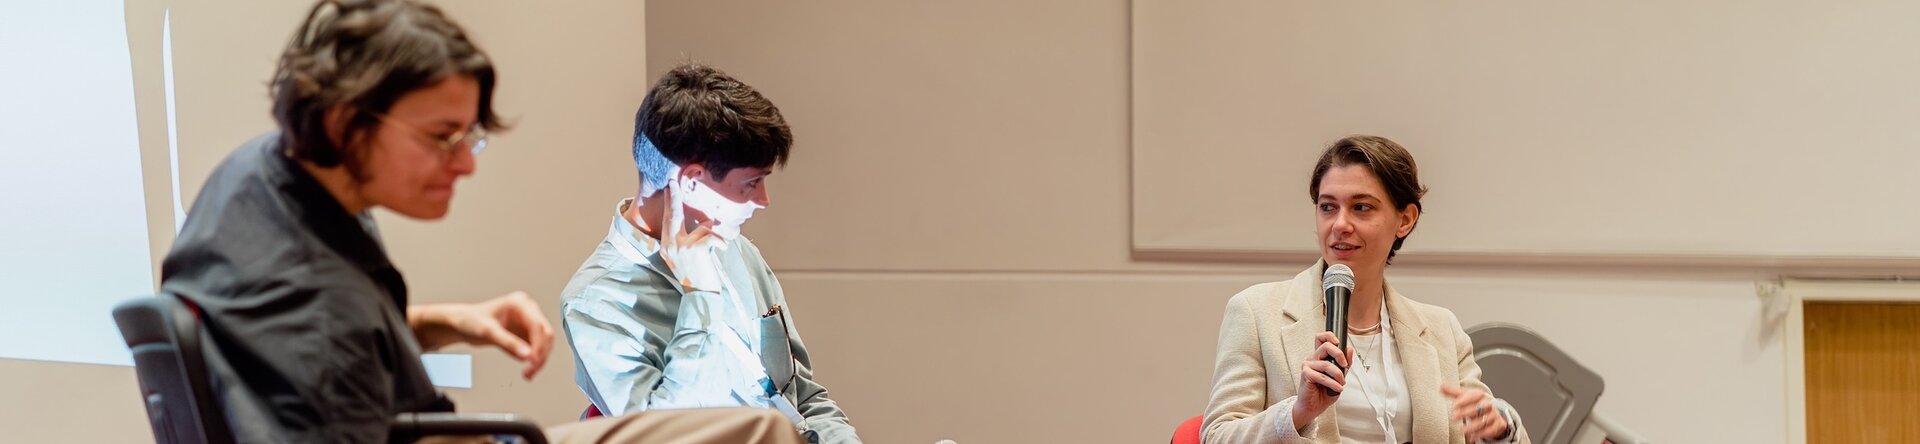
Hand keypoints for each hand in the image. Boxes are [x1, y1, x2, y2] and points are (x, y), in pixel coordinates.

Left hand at [408, 291, 555, 379]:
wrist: (460, 324)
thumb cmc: (470, 320)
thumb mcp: (489, 332)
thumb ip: (509, 343)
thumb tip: (527, 355)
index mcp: (521, 303)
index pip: (538, 325)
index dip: (539, 345)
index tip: (533, 361)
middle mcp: (527, 311)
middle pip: (545, 334)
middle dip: (540, 354)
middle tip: (531, 370)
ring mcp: (526, 322)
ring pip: (543, 343)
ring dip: (538, 359)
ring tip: (528, 373)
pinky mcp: (524, 333)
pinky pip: (535, 348)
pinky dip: (533, 360)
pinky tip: (527, 369)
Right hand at [659, 174, 727, 292]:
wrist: (700, 296)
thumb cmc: (697, 275)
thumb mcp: (685, 256)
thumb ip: (686, 239)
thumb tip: (703, 220)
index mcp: (666, 246)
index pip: (668, 220)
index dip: (670, 203)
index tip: (670, 187)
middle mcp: (670, 245)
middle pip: (674, 215)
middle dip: (674, 197)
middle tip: (673, 183)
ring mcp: (681, 247)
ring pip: (702, 227)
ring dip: (714, 234)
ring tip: (717, 247)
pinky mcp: (694, 250)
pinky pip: (711, 236)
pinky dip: (721, 241)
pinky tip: (723, 248)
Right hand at [1292, 330, 1352, 429]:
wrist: (1314, 407)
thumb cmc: (1323, 393)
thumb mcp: (1339, 378)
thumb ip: (1344, 364)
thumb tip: (1349, 350)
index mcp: (1319, 357)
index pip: (1320, 338)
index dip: (1329, 336)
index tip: (1338, 343)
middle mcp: (1313, 359)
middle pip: (1325, 346)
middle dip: (1339, 354)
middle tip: (1344, 365)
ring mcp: (1308, 366)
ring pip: (1326, 364)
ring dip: (1338, 375)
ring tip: (1341, 384)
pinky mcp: (1306, 375)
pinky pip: (1322, 376)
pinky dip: (1332, 383)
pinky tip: (1337, 388)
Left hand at [1442, 385, 1510, 440]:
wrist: (1493, 412)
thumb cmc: (1475, 403)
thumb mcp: (1465, 397)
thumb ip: (1453, 393)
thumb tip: (1441, 387)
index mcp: (1480, 395)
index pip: (1473, 396)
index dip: (1463, 401)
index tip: (1453, 406)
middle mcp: (1488, 404)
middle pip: (1477, 408)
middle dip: (1465, 413)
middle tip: (1453, 418)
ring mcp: (1494, 414)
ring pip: (1483, 421)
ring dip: (1471, 427)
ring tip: (1461, 430)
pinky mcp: (1498, 424)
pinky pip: (1490, 430)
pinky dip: (1480, 434)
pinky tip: (1472, 437)